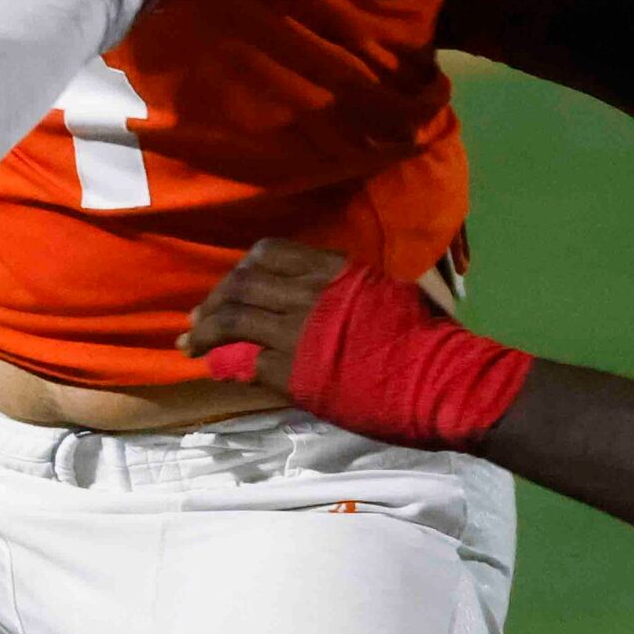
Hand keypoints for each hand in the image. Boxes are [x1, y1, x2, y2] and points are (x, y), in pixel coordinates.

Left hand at [180, 238, 534, 450]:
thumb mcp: (394, 291)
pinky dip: (225, 361)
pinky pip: (246, 361)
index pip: (270, 253)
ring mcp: (301, 331)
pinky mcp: (296, 372)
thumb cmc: (433, 337)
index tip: (231, 283)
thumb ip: (357, 287)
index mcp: (335, 268)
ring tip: (189, 342)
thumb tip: (336, 289)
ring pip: (235, 319)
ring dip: (206, 330)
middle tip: (196, 318)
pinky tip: (213, 367)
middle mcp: (311, 292)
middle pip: (244, 284)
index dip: (242, 268)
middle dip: (214, 300)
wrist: (444, 380)